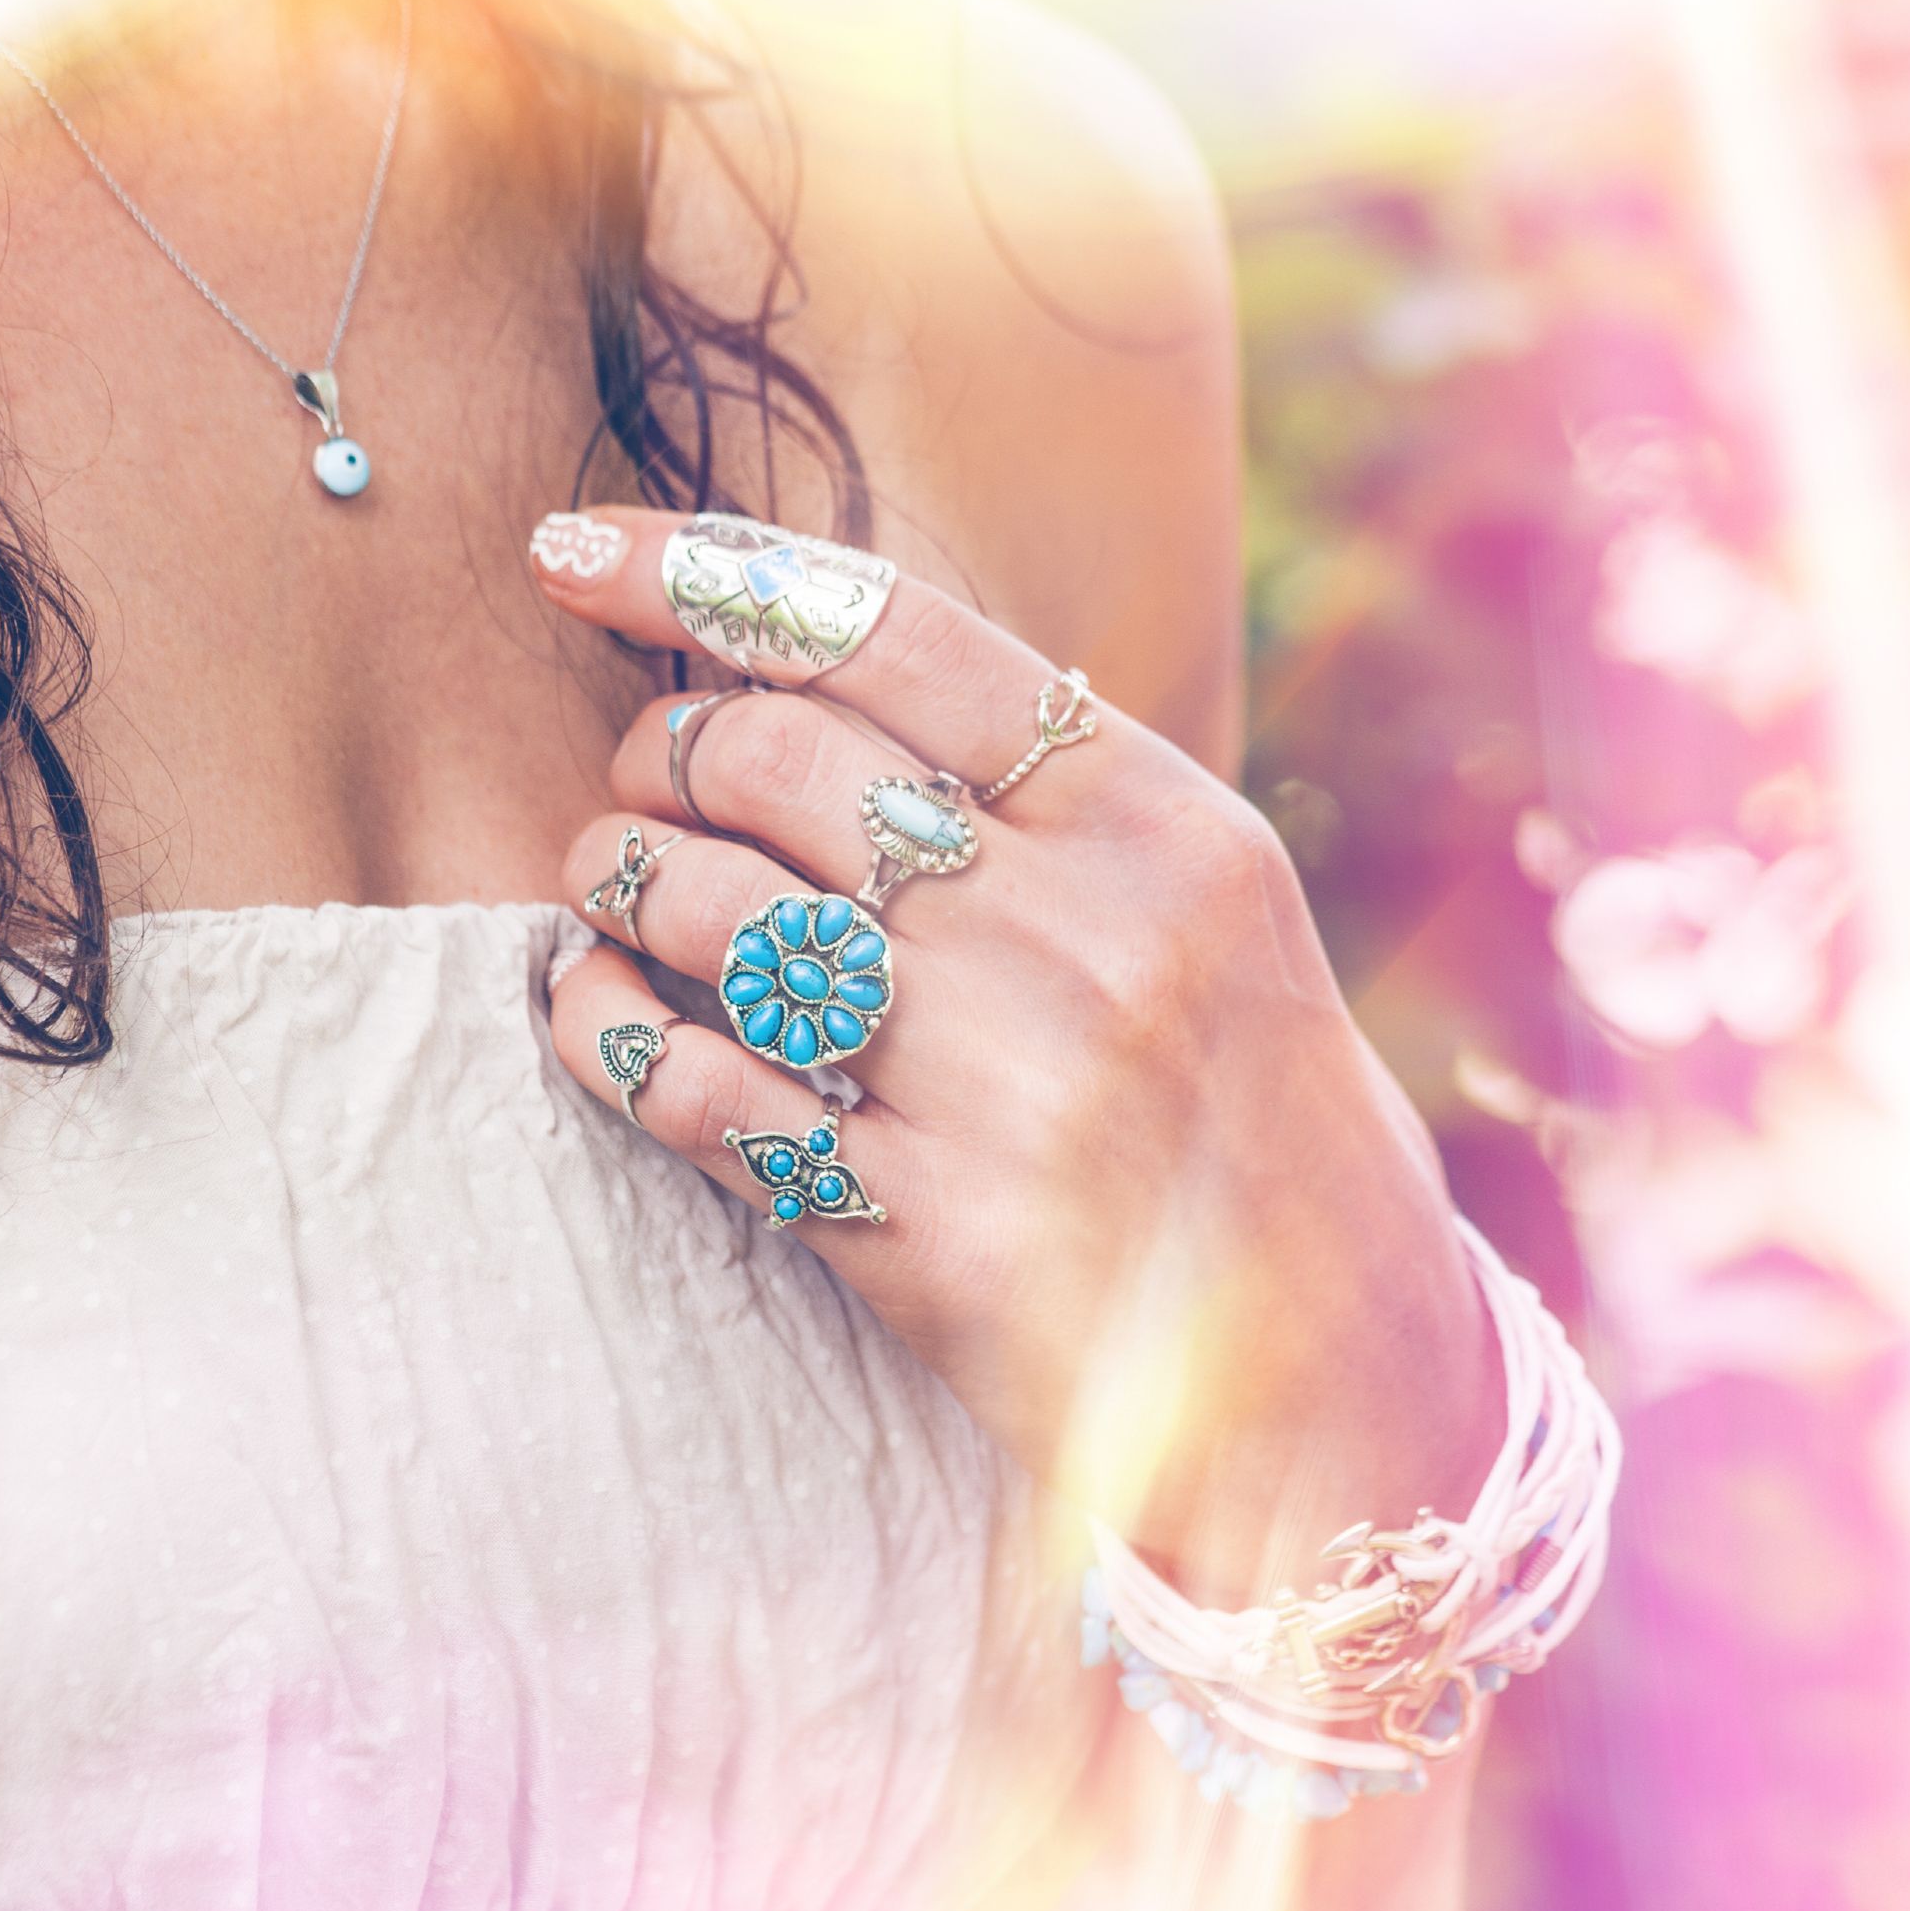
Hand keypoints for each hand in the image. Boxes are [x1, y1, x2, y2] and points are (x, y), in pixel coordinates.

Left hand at [534, 509, 1500, 1598]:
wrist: (1341, 1359)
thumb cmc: (1255, 1104)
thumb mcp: (1211, 904)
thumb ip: (1050, 792)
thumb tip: (823, 677)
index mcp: (1157, 824)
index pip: (886, 631)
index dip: (697, 569)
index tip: (568, 551)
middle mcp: (1074, 934)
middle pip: (766, 759)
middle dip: (655, 750)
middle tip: (642, 781)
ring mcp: (997, 1086)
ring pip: (703, 910)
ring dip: (609, 876)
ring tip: (610, 887)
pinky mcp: (922, 1235)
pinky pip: (689, 1091)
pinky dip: (596, 1030)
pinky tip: (584, 1008)